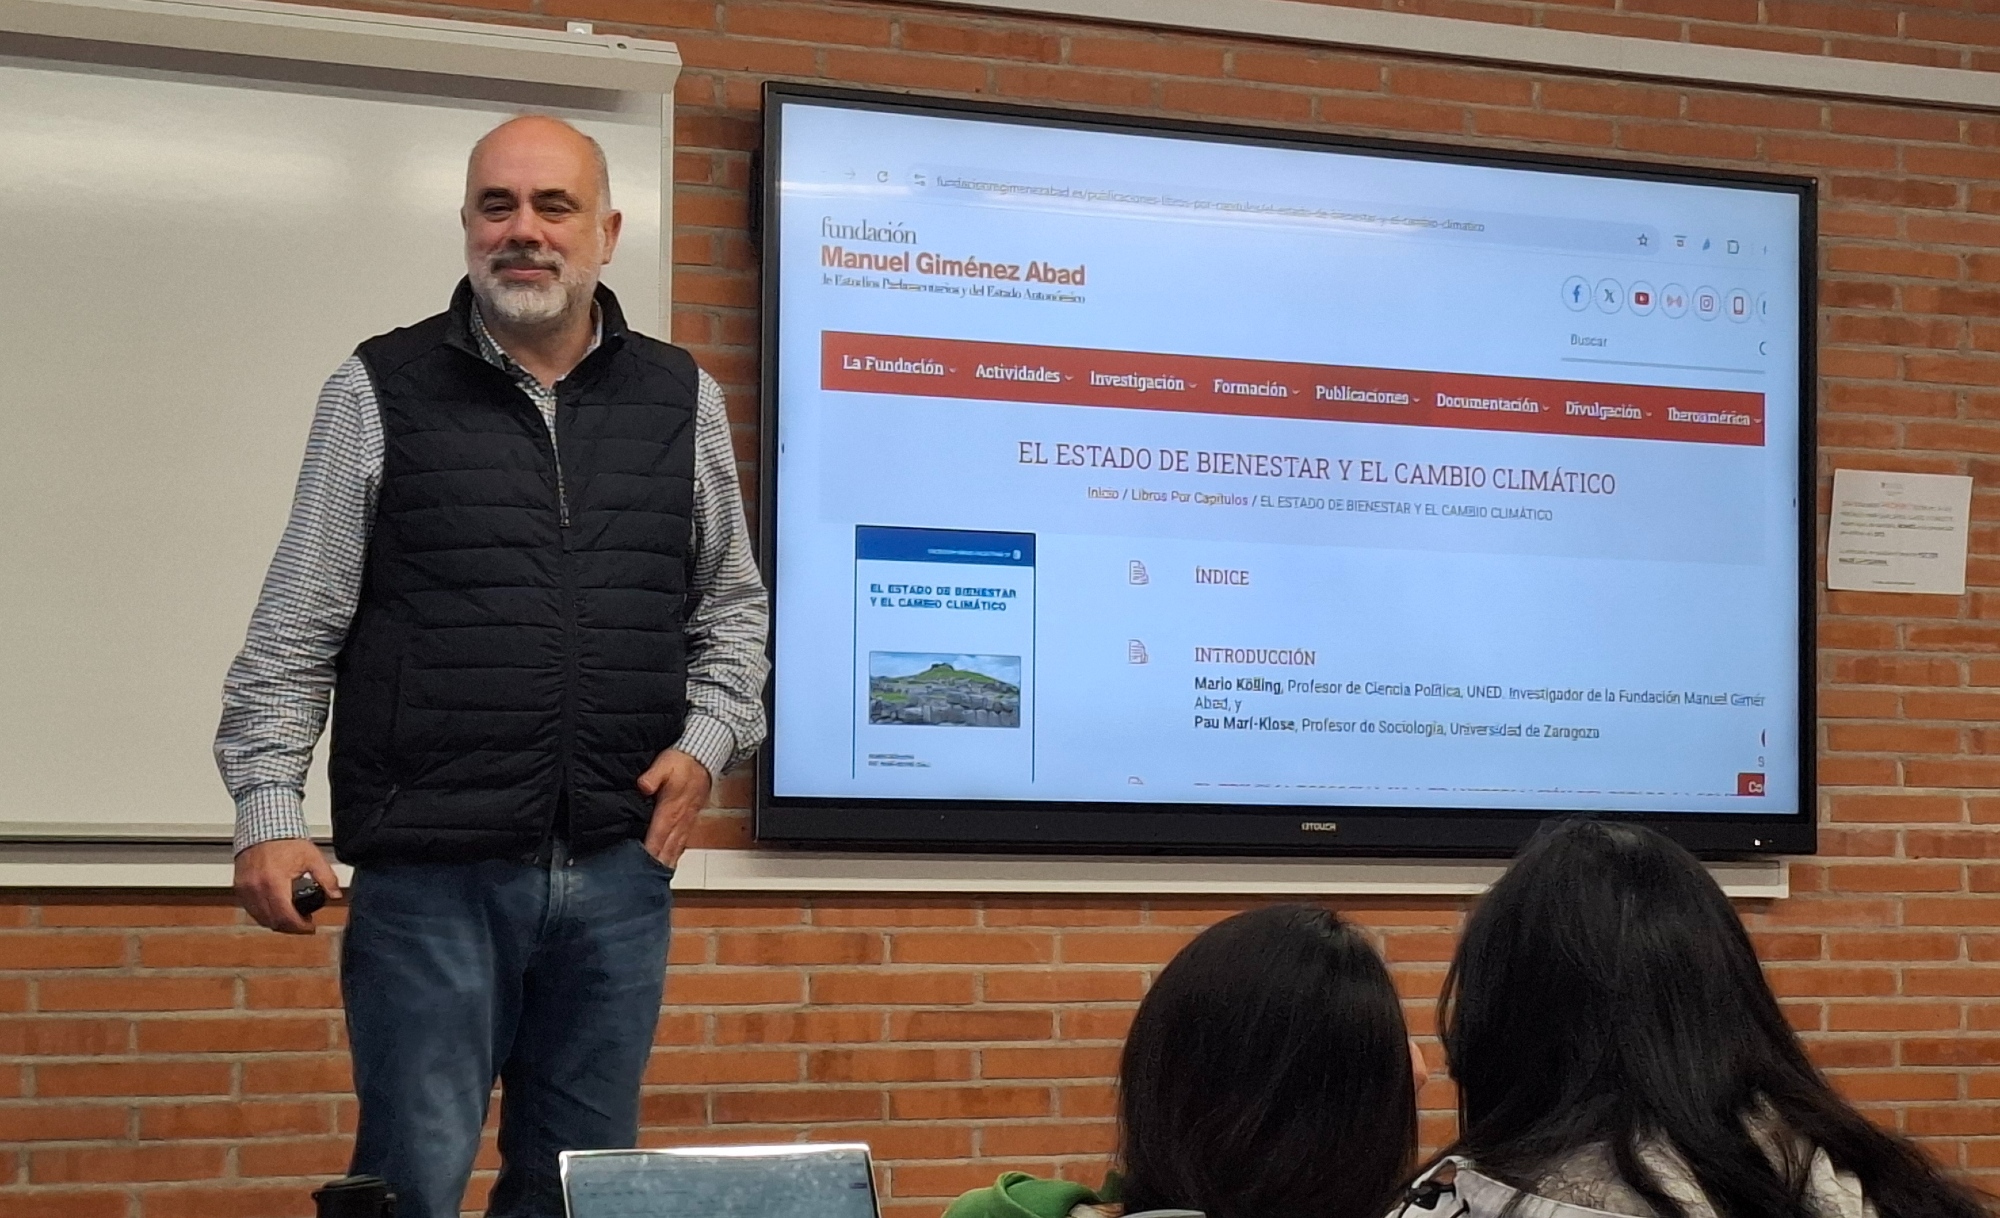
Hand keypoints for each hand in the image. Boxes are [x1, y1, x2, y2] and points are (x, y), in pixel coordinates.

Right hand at [234, 838, 341, 934]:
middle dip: (290, 927)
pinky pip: (250, 909)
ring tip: (292, 917)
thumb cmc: (285, 840)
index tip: (310, 927)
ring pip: (260, 918)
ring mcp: (245, 888)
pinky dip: (263, 914)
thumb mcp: (312, 857)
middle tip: (303, 923)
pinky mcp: (239, 886)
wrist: (263, 827)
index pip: (286, 917)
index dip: (300, 927)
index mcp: (274, 882)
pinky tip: (276, 910)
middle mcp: (256, 888)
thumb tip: (335, 895)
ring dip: (276, 922)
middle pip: (272, 921)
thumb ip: (326, 877)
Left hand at [636, 748, 711, 868]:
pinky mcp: (689, 821)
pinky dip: (675, 855)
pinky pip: (682, 843)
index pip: (657, 835)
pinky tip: (669, 863)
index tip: (640, 867)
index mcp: (670, 809)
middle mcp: (679, 820)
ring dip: (666, 863)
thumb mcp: (664, 763)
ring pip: (675, 848)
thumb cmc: (681, 762)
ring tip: (656, 880)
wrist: (703, 759)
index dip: (649, 852)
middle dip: (656, 865)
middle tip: (644, 881)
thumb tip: (643, 786)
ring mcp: (685, 822)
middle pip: (666, 848)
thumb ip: (653, 776)